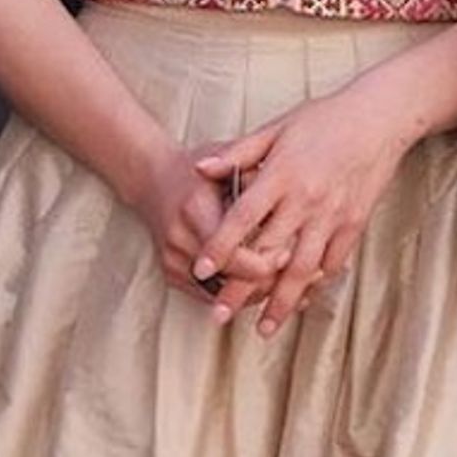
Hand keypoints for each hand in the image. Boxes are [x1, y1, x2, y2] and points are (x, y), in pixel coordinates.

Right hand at [129, 139, 279, 302]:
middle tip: (304, 280)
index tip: (292, 257)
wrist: (152, 179)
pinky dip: (238, 295)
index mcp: (196, 209)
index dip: (266, 261)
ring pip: (223, 294)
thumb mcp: (228, 162)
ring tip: (294, 289)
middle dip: (268, 282)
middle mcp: (180, 239)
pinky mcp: (171, 274)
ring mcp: (173, 260)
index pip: (235, 253)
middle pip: (231, 279)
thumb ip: (257, 179)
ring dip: (257, 293)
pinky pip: (211, 294)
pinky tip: (268, 289)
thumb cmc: (199, 168)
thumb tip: (294, 205)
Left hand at [192, 79, 416, 332]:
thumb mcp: (278, 127)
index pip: (243, 218)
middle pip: (268, 254)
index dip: (219, 246)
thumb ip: (239, 152)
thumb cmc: (325, 118)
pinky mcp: (354, 223)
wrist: (379, 118)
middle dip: (241, 288)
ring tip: (263, 328)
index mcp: (282, 173)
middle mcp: (306, 199)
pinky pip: (333, 263)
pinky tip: (302, 301)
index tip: (199, 270)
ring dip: (281, 302)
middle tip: (218, 316)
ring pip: (303, 270)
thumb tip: (200, 167)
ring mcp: (332, 215)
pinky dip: (316, 285)